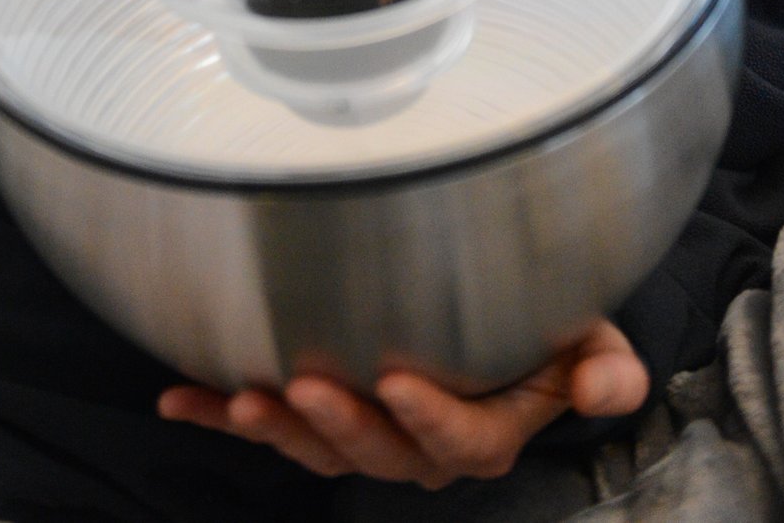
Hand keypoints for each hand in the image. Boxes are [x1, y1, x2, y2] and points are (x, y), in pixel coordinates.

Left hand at [158, 319, 647, 486]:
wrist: (509, 334)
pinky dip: (217, 414)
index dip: (426, 417)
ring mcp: (365, 433)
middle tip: (308, 387)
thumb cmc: (549, 330)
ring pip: (320, 449)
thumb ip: (602, 367)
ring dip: (279, 428)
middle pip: (379, 453)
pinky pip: (266, 428)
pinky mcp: (318, 416)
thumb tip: (605, 390)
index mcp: (484, 430)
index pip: (458, 438)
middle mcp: (420, 444)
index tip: (396, 379)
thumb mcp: (590, 341)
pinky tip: (177, 398)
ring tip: (247, 397)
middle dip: (340, 425)